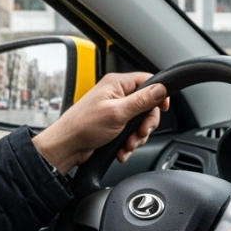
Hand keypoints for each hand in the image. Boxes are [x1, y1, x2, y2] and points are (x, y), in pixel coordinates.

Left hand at [31, 72, 168, 173]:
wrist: (67, 146)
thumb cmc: (83, 126)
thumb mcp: (118, 112)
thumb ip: (141, 101)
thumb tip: (161, 89)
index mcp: (117, 84)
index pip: (148, 81)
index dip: (158, 95)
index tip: (163, 108)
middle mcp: (116, 95)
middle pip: (147, 105)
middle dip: (146, 124)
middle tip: (141, 133)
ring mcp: (115, 110)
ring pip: (139, 122)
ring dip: (137, 137)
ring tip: (127, 144)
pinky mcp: (113, 125)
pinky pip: (130, 133)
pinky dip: (128, 143)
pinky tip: (121, 150)